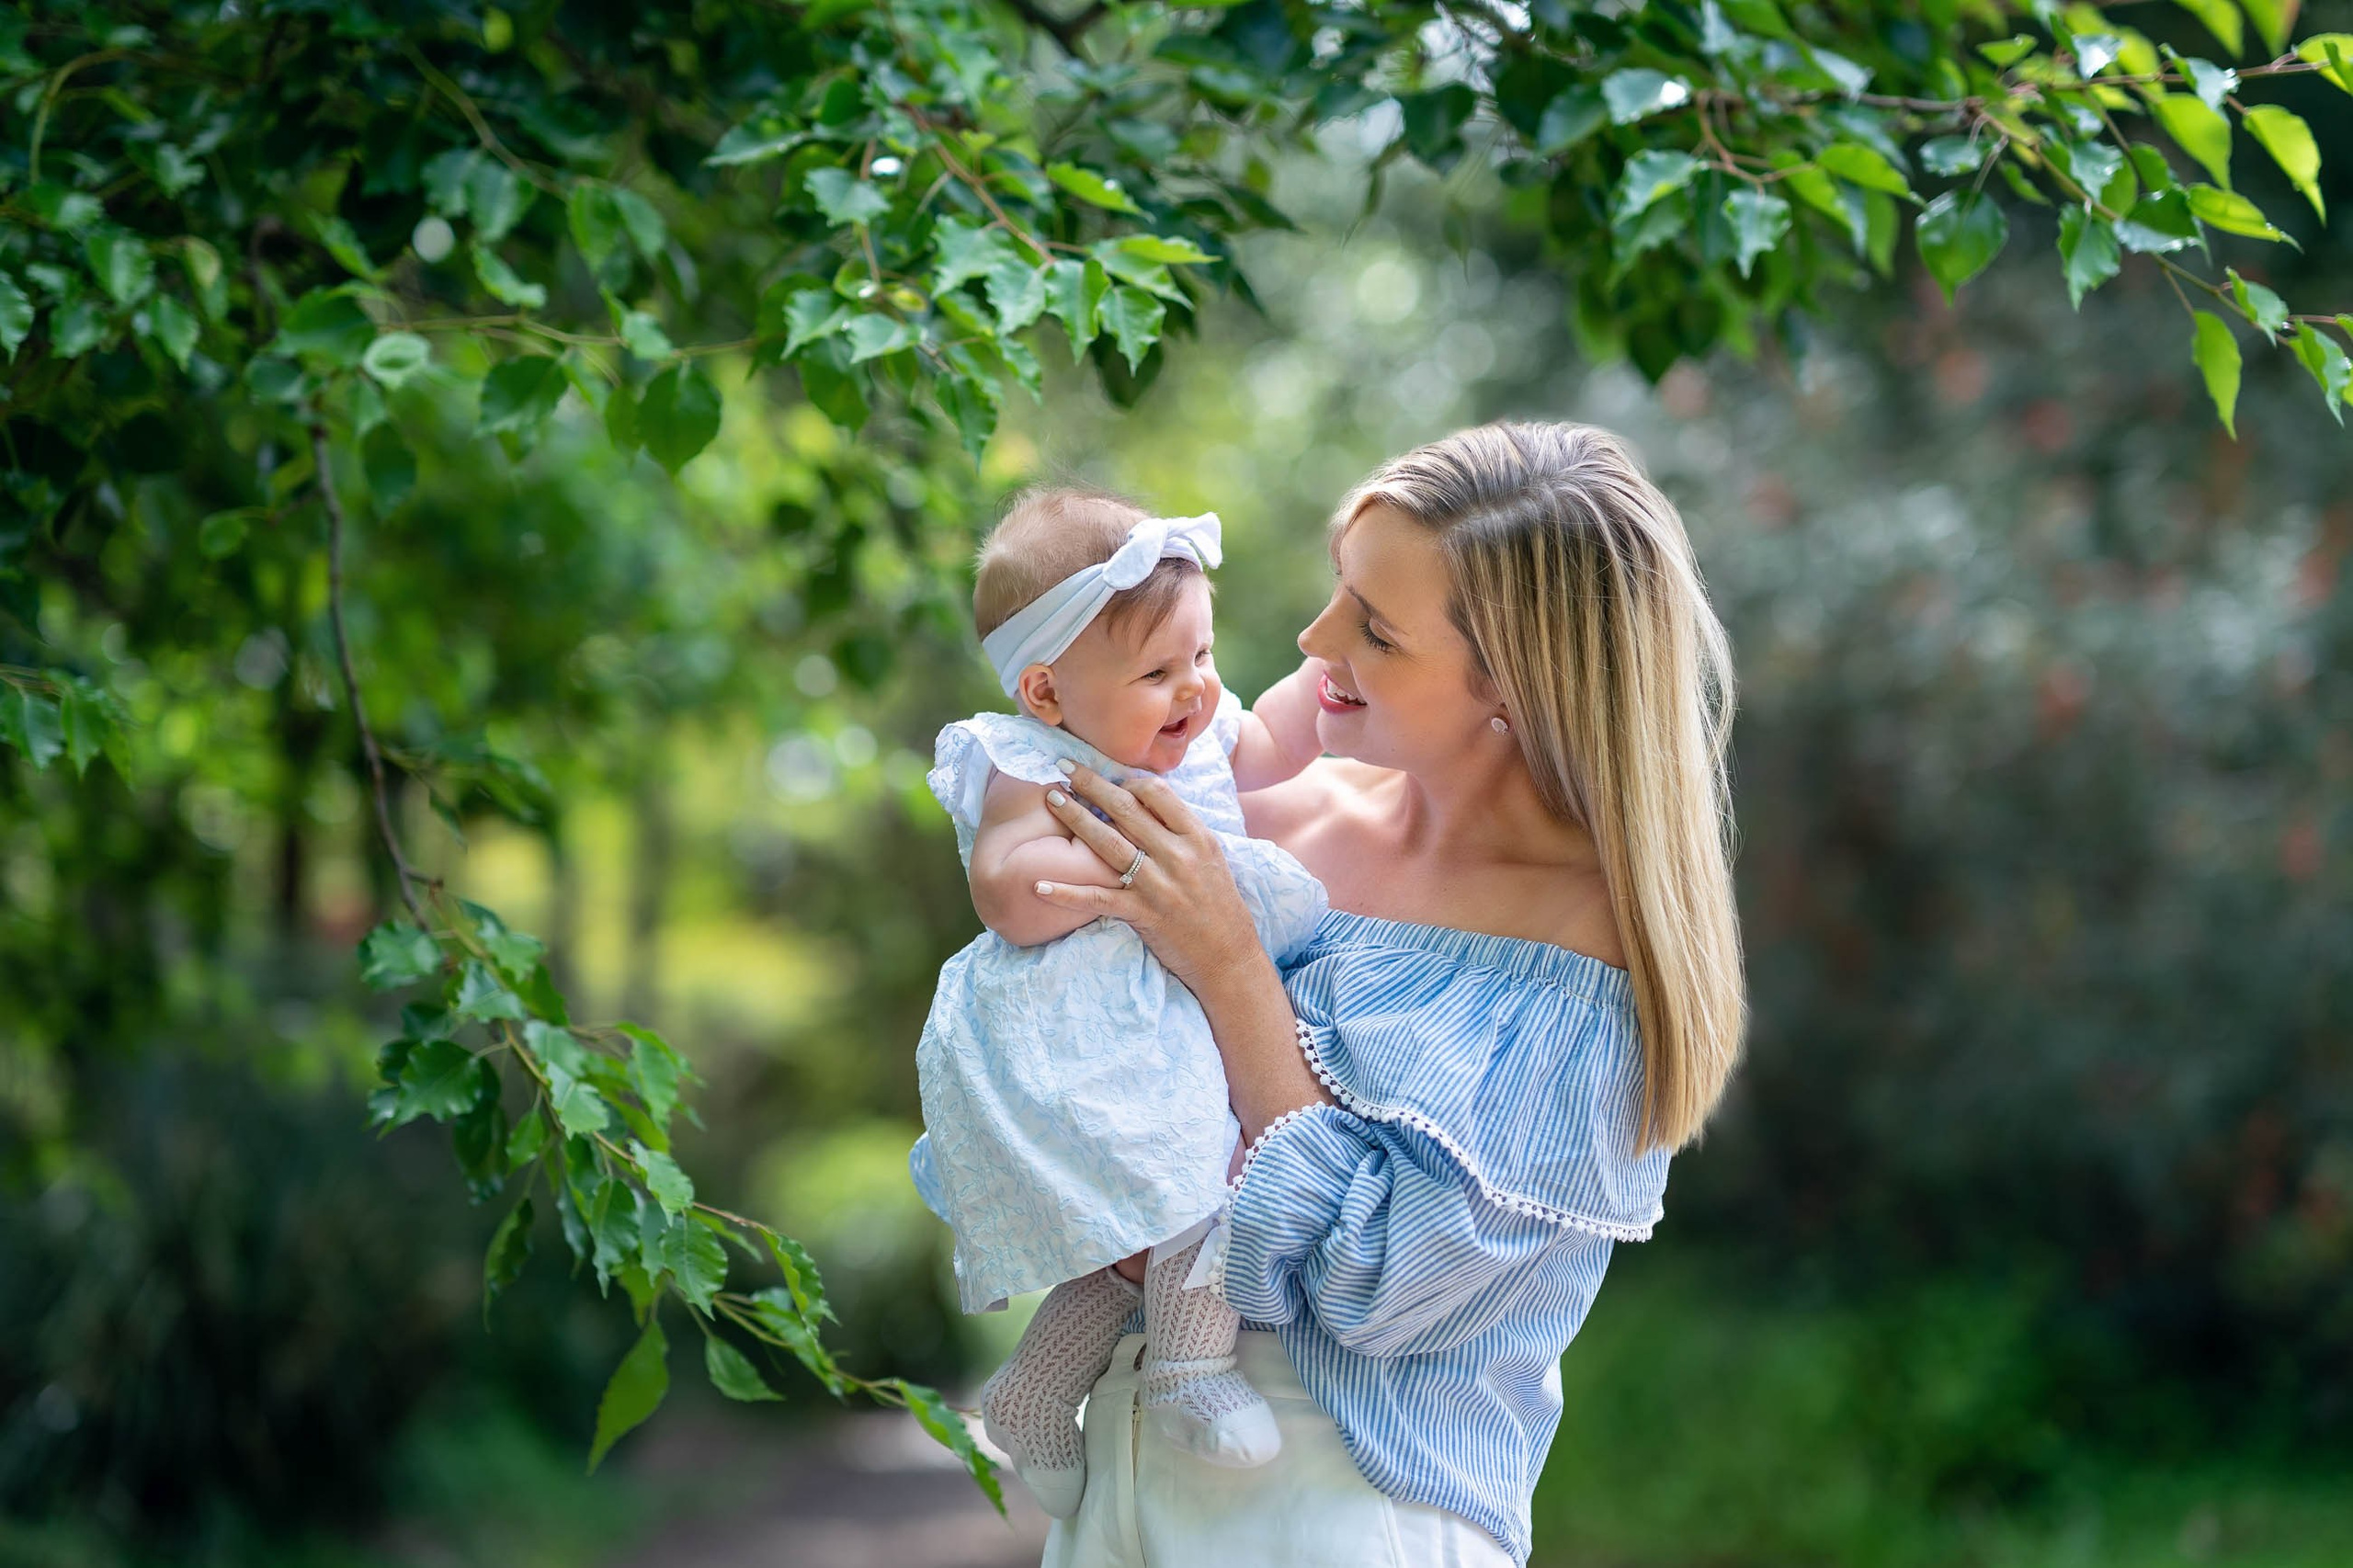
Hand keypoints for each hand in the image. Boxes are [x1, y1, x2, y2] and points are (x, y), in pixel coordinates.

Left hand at [1031, 763, 1267, 997]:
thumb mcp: (1210, 857)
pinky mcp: (1143, 914)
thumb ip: (1181, 831)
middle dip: (1091, 785)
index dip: (1127, 780)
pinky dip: (1067, 892)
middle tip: (1063, 767)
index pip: (1157, 792)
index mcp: (1197, 836)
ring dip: (1075, 818)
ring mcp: (1159, 885)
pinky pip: (1097, 898)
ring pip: (1108, 843)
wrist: (1229, 957)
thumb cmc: (1218, 905)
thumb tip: (1148, 801)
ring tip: (1051, 799)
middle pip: (1126, 809)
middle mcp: (1178, 855)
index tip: (1107, 778)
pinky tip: (1038, 885)